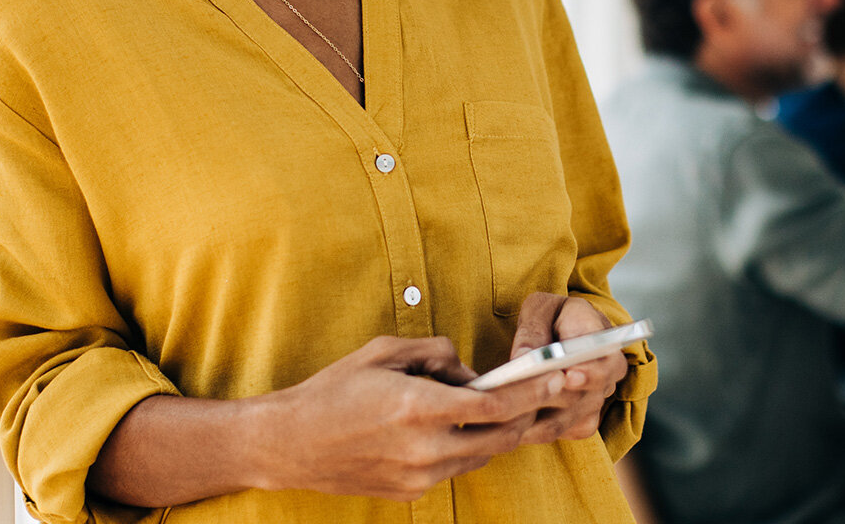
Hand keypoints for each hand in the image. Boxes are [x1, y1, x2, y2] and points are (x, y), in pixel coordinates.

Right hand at [258, 335, 561, 499]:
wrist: (288, 443)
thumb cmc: (334, 389)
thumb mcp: (386, 351)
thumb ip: (437, 354)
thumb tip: (471, 371)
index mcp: (417, 406)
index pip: (495, 406)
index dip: (532, 393)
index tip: (556, 379)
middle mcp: (423, 448)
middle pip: (500, 436)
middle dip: (526, 413)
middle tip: (544, 392)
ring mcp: (418, 476)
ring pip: (481, 455)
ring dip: (497, 432)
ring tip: (497, 406)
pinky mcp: (410, 491)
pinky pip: (455, 468)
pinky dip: (467, 447)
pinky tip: (457, 426)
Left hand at [507, 293, 629, 446]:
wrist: (562, 330)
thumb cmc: (551, 317)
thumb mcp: (540, 309)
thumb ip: (532, 330)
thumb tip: (522, 357)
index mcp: (601, 337)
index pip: (605, 360)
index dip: (589, 372)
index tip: (568, 376)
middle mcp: (608, 371)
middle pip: (587, 397)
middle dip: (552, 402)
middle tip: (518, 405)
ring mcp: (598, 398)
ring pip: (570, 420)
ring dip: (538, 423)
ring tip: (504, 419)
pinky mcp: (585, 418)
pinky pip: (563, 433)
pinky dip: (538, 432)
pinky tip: (514, 425)